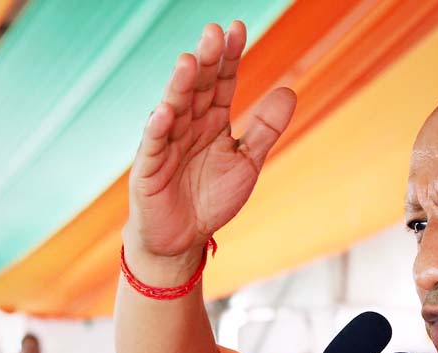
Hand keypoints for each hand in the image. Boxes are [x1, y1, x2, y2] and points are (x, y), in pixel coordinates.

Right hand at [125, 20, 296, 282]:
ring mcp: (166, 144)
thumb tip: (289, 90)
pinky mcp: (149, 169)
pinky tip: (164, 111)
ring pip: (174, 110)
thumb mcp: (247, 162)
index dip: (230, 58)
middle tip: (214, 32)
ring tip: (189, 62)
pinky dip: (158, 129)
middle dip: (207, 62)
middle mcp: (188, 126)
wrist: (183, 239)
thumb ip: (265, 129)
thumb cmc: (211, 198)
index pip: (222, 83)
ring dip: (180, 87)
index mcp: (213, 122)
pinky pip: (154, 146)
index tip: (238, 28)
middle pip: (199, 88)